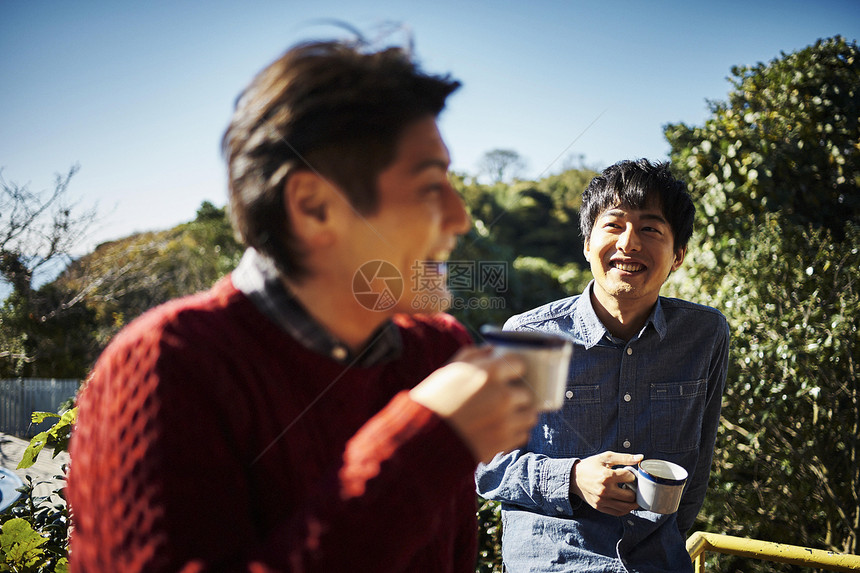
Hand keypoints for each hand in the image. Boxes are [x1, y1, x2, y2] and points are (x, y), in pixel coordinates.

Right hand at [409, 346, 537, 463]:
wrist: (425, 437)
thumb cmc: (436, 398)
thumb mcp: (451, 368)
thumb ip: (476, 354)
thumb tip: (494, 350)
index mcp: (489, 372)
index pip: (520, 363)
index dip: (514, 368)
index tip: (509, 373)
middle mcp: (503, 396)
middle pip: (527, 392)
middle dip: (517, 393)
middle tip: (505, 396)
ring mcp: (506, 421)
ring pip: (530, 415)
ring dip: (521, 413)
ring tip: (507, 414)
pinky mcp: (505, 443)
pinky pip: (523, 434)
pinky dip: (515, 431)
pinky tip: (500, 428)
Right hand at [570, 451, 643, 515]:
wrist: (574, 477)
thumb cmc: (591, 466)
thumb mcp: (606, 458)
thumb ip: (624, 458)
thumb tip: (641, 457)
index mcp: (606, 476)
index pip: (629, 478)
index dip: (632, 475)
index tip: (628, 473)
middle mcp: (604, 490)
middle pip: (630, 496)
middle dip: (634, 490)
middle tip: (631, 485)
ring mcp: (602, 501)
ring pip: (626, 507)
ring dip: (632, 502)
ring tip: (630, 494)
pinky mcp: (600, 507)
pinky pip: (618, 513)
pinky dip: (625, 509)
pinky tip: (624, 502)